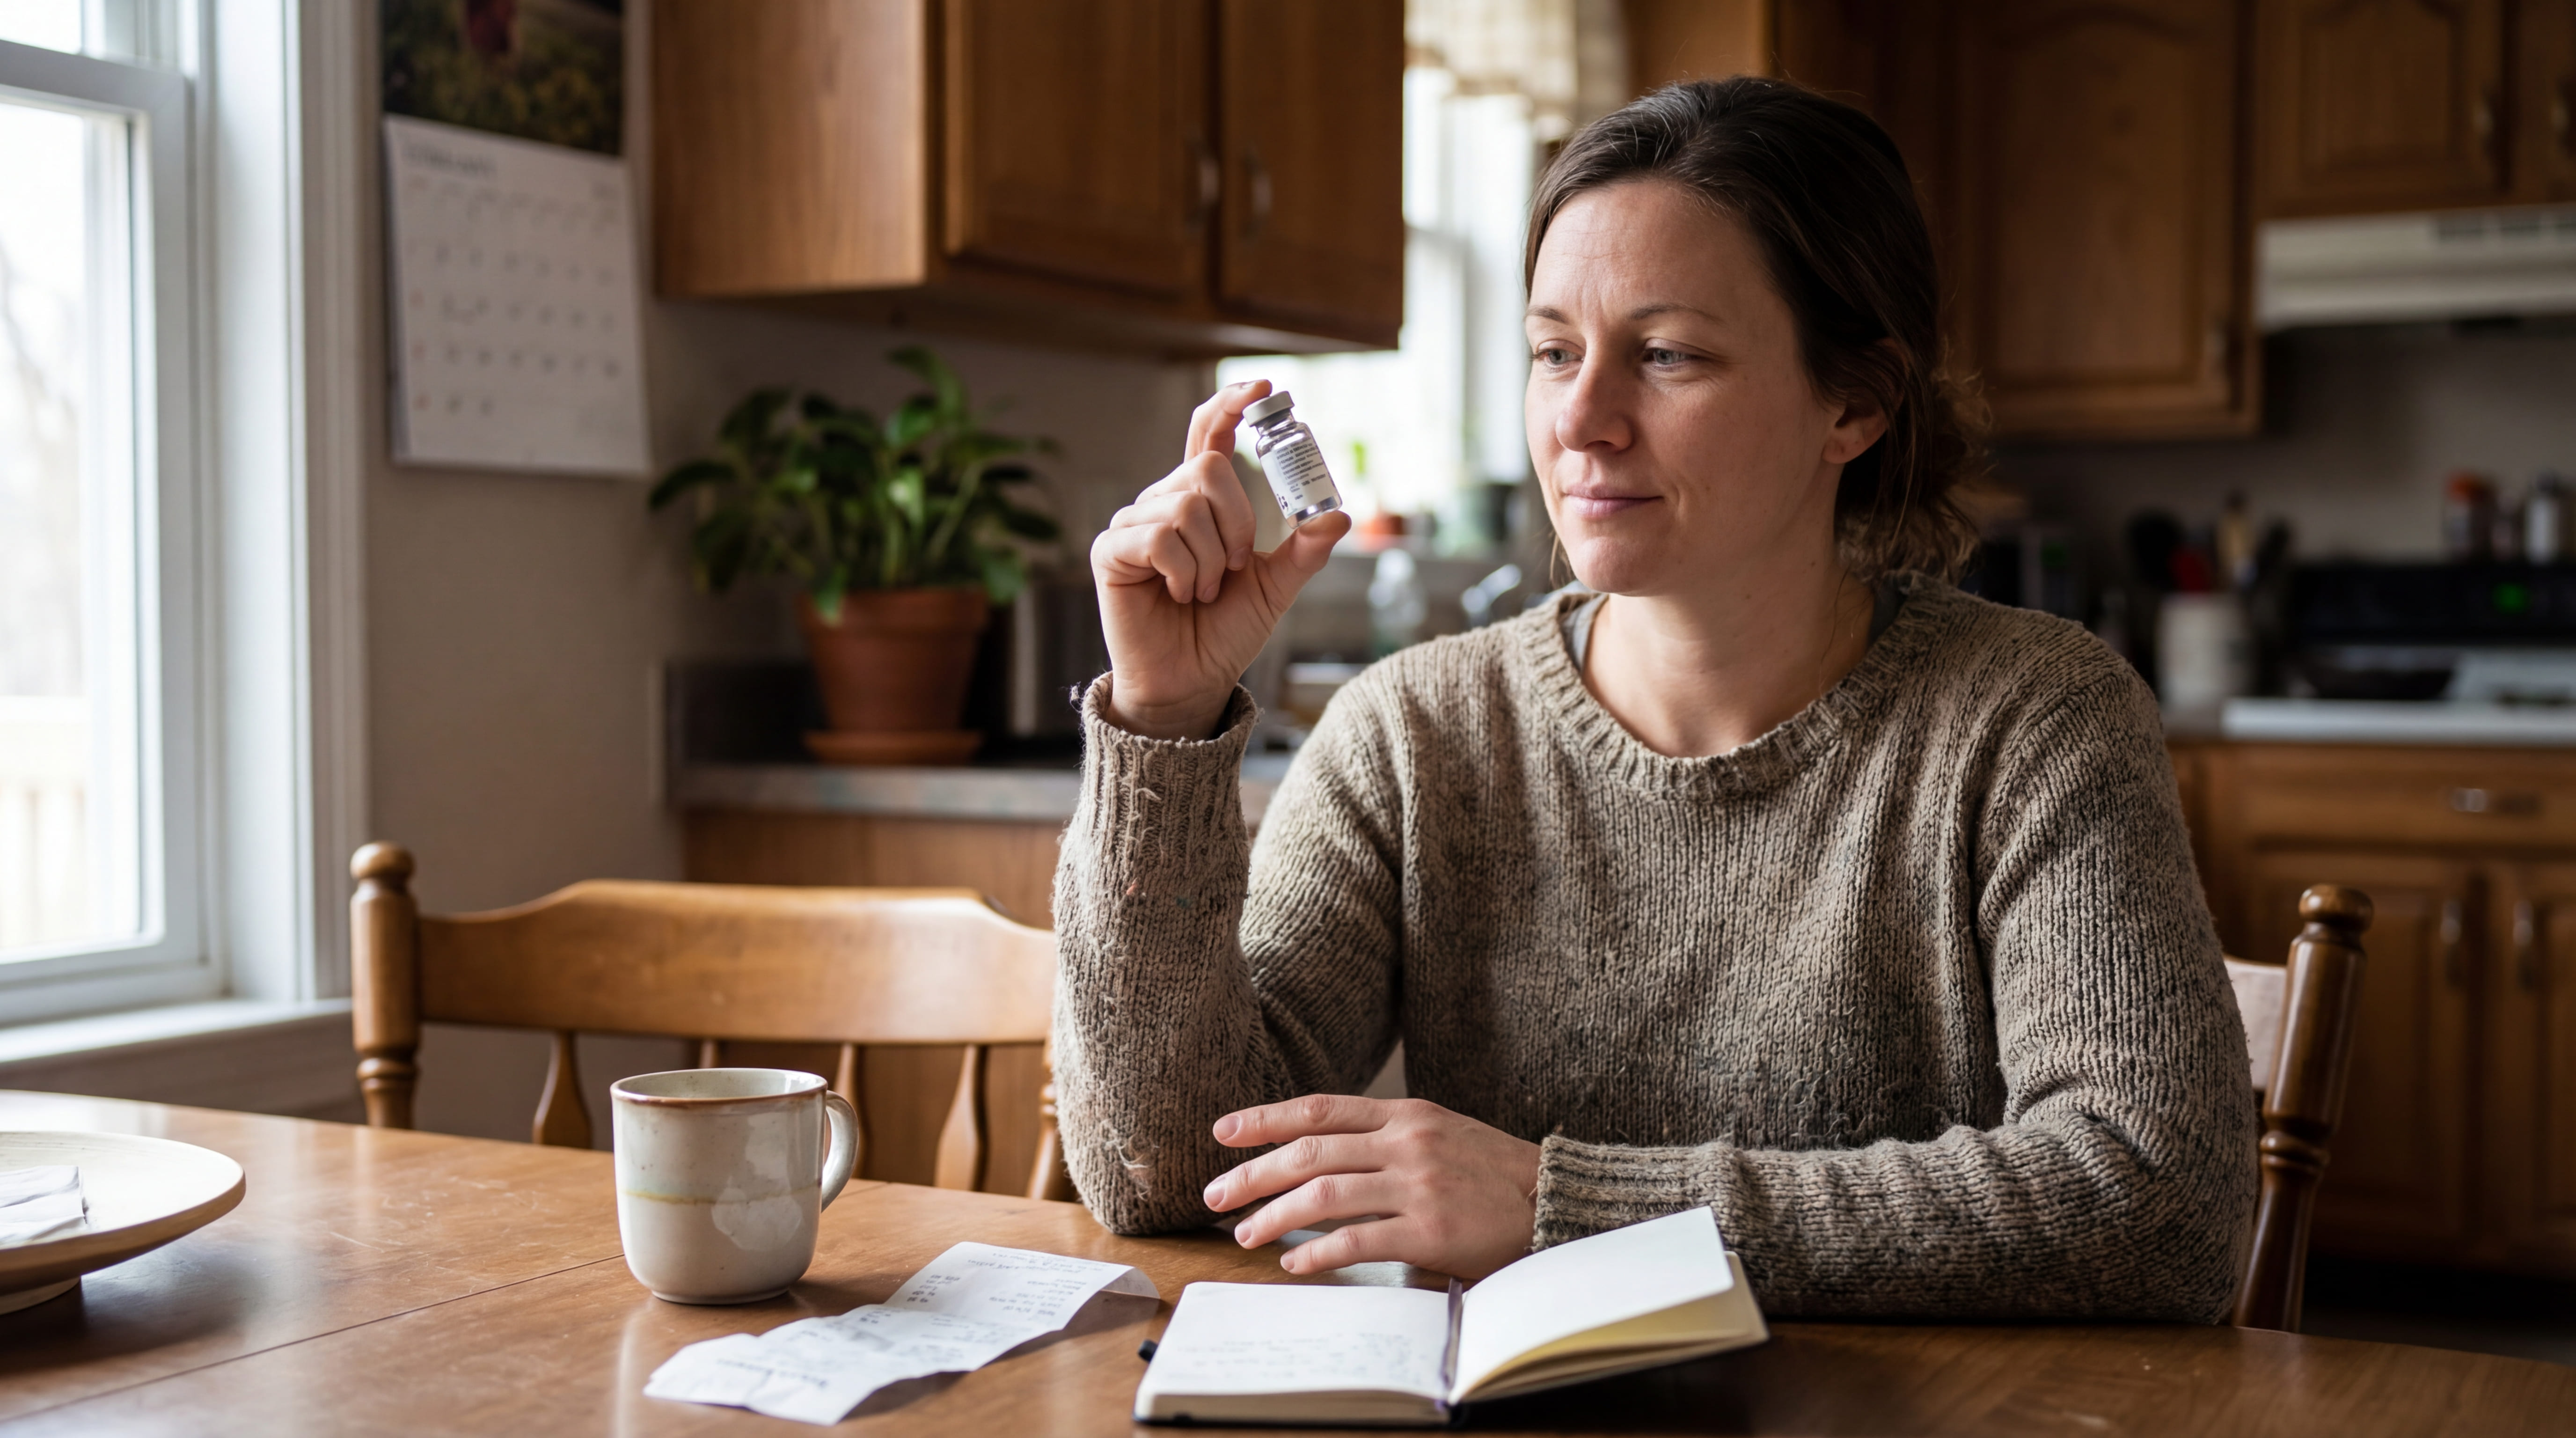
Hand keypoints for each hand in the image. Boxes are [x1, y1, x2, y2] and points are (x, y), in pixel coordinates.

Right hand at [1092, 380, 1349, 739]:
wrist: (1191, 681)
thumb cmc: (1225, 630)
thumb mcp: (1276, 586)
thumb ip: (1304, 550)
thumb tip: (1337, 514)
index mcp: (1201, 500)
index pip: (1210, 434)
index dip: (1231, 404)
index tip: (1265, 388)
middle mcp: (1164, 501)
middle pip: (1208, 468)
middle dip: (1237, 521)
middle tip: (1234, 567)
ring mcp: (1134, 524)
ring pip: (1186, 506)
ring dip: (1211, 559)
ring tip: (1204, 590)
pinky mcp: (1111, 551)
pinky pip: (1159, 538)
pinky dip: (1184, 572)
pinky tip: (1181, 594)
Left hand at [1202, 1095, 1542, 1280]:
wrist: (1552, 1199)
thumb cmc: (1491, 1171)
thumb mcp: (1438, 1132)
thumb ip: (1385, 1137)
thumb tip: (1321, 1155)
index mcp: (1405, 1115)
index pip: (1319, 1109)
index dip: (1265, 1118)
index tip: (1223, 1132)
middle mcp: (1406, 1143)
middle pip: (1309, 1152)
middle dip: (1254, 1174)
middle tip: (1215, 1195)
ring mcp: (1416, 1186)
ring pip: (1324, 1196)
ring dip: (1275, 1216)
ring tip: (1246, 1233)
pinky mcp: (1428, 1231)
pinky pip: (1357, 1242)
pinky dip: (1318, 1255)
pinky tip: (1294, 1265)